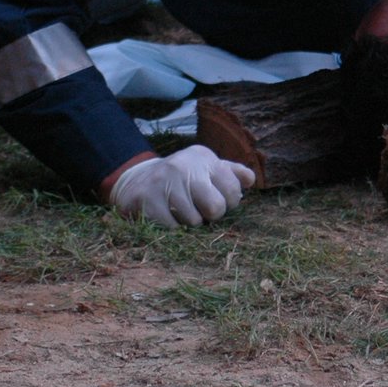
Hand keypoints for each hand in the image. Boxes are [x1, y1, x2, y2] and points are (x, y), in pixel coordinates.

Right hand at [109, 146, 254, 226]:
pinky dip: (172, 228)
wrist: (136, 181)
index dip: (229, 203)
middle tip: (200, 211)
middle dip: (211, 216)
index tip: (217, 202)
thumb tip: (251, 180)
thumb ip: (231, 173)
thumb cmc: (182, 178)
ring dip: (189, 223)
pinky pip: (171, 228)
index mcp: (204, 158)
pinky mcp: (145, 199)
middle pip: (216, 207)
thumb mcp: (206, 168)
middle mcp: (184, 165)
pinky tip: (165, 217)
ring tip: (180, 211)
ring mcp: (163, 181)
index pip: (233, 189)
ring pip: (193, 221)